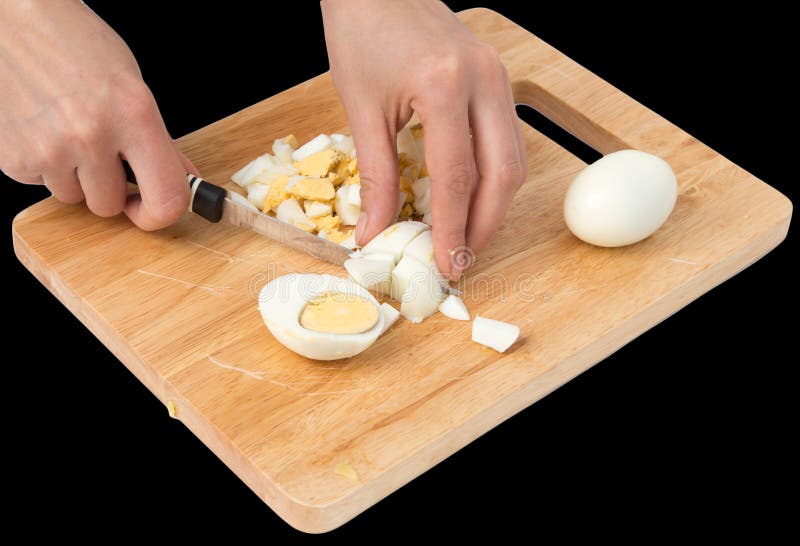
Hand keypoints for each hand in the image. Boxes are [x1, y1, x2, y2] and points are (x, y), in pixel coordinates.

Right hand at [0, 0, 195, 229]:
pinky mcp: (13, 157)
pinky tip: (42, 128)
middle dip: (108, 186)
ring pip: (73, 198)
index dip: (160, 214)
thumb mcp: (133, 85)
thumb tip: (183, 179)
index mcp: (134, 115)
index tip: (150, 207)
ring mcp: (49, 148)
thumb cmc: (75, 44)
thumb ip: (159, 139)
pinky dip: (43, 164)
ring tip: (66, 130)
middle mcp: (92, 135)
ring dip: (74, 176)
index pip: (166, 199)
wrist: (11, 18)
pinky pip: (40, 184)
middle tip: (100, 150)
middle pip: (109, 205)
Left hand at [321, 0, 525, 278]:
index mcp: (444, 85)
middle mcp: (483, 80)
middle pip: (503, 173)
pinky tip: (472, 196)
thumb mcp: (361, 108)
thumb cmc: (360, 31)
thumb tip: (373, 232)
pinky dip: (494, 175)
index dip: (453, 228)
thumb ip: (375, 176)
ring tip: (468, 236)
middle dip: (485, 225)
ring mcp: (496, 76)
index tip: (447, 264)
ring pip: (514, 158)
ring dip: (495, 204)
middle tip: (463, 259)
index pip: (457, 177)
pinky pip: (507, 137)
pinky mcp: (495, 76)